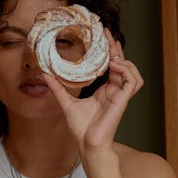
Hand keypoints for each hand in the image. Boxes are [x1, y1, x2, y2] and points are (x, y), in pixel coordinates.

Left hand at [44, 32, 143, 151]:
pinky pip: (132, 82)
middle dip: (116, 49)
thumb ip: (57, 87)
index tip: (102, 37)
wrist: (86, 143)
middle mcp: (115, 91)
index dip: (109, 51)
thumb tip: (44, 74)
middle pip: (123, 65)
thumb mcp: (66, 102)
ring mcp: (120, 96)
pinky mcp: (122, 101)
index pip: (112, 66)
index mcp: (105, 91)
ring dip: (126, 62)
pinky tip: (114, 67)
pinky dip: (126, 71)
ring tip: (112, 56)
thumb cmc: (80, 128)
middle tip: (106, 34)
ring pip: (133, 73)